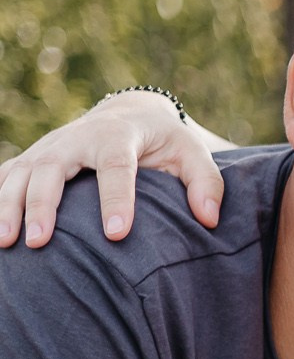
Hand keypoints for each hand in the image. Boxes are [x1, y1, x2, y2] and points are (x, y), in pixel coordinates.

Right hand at [0, 90, 224, 247]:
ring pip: (19, 174)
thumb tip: (209, 218)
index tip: (117, 233)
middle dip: (43, 206)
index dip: (116, 199)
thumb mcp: (193, 154)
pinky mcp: (32, 158)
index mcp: (119, 136)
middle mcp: (76, 139)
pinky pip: (4, 176)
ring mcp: (48, 148)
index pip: (116, 167)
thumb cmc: (165, 141)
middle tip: (40, 243)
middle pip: (52, 169)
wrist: (130, 114)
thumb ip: (206, 184)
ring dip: (8, 207)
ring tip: (6, 242)